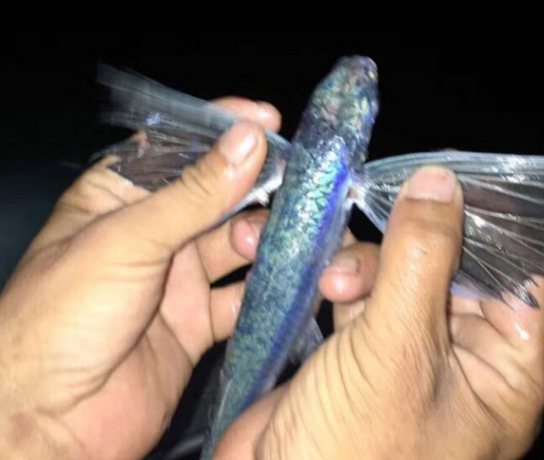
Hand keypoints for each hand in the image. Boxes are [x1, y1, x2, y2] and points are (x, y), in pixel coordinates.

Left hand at [0, 99, 280, 458]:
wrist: (48, 421)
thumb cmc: (61, 317)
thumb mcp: (127, 241)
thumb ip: (193, 194)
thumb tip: (248, 141)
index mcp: (119, 198)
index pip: (177, 148)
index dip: (222, 130)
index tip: (268, 120)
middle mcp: (152, 234)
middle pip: (216, 197)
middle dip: (254, 187)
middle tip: (297, 181)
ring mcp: (177, 280)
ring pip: (235, 246)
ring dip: (262, 240)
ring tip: (281, 239)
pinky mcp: (196, 323)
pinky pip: (242, 299)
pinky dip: (268, 292)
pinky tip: (293, 281)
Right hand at [220, 167, 543, 458]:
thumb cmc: (352, 450)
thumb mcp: (397, 351)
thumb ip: (420, 262)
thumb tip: (439, 184)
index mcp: (498, 369)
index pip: (519, 278)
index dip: (489, 228)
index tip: (446, 186)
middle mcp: (456, 356)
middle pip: (452, 268)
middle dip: (409, 248)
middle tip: (371, 252)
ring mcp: (402, 350)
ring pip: (399, 275)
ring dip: (365, 267)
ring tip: (331, 286)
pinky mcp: (355, 348)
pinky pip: (359, 294)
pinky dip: (340, 281)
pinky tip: (319, 285)